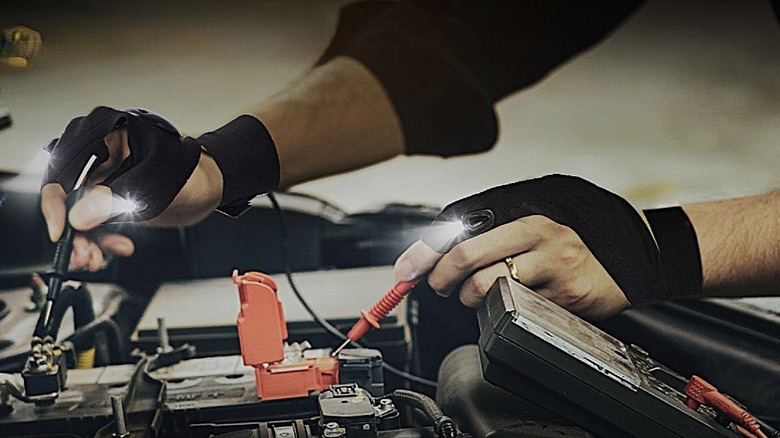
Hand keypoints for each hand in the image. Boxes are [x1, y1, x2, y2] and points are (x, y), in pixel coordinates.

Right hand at [40, 107, 222, 269]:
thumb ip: (114, 198)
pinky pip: (91, 219)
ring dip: (86, 240)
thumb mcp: (152, 184)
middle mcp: (96, 152)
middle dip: (73, 229)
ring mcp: (101, 174)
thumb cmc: (187, 172)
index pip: (63, 166)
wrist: (207, 186)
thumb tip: (77, 217)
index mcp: (104, 132)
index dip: (55, 201)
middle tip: (85, 255)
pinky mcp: (106, 194)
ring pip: (76, 211)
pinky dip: (100, 238)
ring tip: (98, 258)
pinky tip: (118, 247)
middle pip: (65, 192)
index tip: (61, 230)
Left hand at [395, 174, 668, 318]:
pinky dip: (503, 310)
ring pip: (488, 287)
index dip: (427, 253)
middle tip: (442, 285)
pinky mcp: (567, 297)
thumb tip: (442, 250)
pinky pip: (517, 309)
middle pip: (468, 258)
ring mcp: (555, 268)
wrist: (637, 255)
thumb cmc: (577, 240)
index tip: (407, 270)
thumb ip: (494, 233)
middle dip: (442, 278)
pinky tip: (513, 303)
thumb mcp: (537, 224)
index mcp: (528, 216)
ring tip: (477, 295)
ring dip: (470, 298)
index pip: (463, 232)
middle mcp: (541, 237)